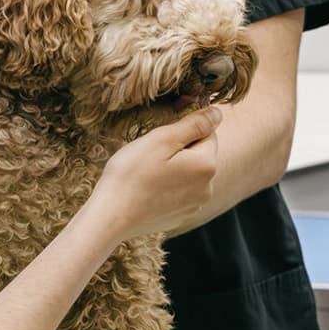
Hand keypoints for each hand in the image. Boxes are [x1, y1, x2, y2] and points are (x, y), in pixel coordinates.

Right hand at [87, 108, 221, 242]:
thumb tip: (217, 113)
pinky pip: (178, 192)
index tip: (161, 133)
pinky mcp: (179, 216)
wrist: (111, 216)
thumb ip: (193, 124)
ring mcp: (193, 205)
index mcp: (206, 166)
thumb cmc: (132, 174)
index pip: (208, 133)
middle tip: (149, 153)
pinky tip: (146, 188)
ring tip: (146, 172)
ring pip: (188, 174)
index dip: (184, 128)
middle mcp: (207, 188)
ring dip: (173, 167)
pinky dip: (166, 186)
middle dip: (179, 149)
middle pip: (199, 155)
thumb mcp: (161, 140)